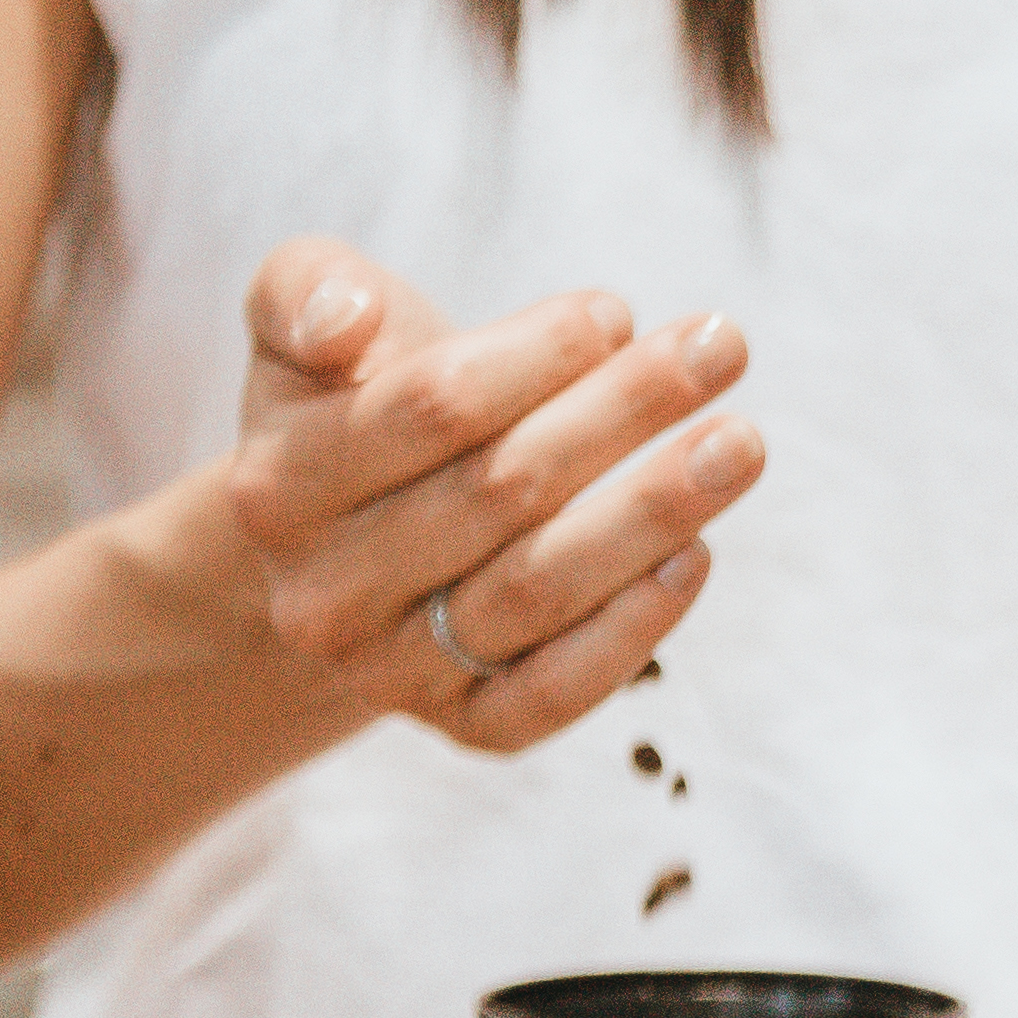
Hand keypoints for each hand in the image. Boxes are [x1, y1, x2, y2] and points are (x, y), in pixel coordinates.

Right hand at [222, 241, 759, 750]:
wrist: (350, 539)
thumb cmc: (358, 396)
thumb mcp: (305, 319)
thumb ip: (307, 291)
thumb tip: (347, 322)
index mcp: (277, 485)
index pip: (427, 408)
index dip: (536, 353)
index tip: (613, 310)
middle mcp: (324, 595)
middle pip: (500, 493)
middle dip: (624, 411)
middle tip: (722, 346)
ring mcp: (391, 672)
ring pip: (537, 593)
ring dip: (652, 512)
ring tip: (740, 444)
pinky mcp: (464, 727)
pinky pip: (553, 694)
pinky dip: (630, 632)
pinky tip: (693, 556)